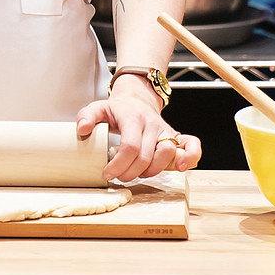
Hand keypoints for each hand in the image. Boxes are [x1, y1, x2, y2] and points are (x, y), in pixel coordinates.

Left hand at [77, 77, 201, 182]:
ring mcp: (166, 129)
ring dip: (151, 171)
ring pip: (167, 154)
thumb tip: (82, 130)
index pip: (130, 146)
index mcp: (132, 117)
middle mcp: (152, 124)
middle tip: (119, 176)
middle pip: (146, 156)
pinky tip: (180, 168)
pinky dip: (191, 158)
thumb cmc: (118, 109)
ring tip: (137, 173)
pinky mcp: (176, 135)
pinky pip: (192, 145)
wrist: (138, 98)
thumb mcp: (98, 108)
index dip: (119, 165)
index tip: (107, 173)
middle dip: (130, 173)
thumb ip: (86, 116)